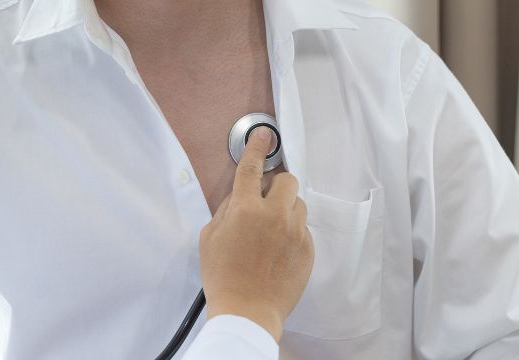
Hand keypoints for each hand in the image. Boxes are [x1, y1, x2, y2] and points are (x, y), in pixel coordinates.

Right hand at [198, 128, 313, 342]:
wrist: (247, 311)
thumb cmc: (222, 276)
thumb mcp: (210, 238)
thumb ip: (226, 209)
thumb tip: (240, 195)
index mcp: (246, 210)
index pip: (252, 168)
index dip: (257, 147)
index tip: (263, 135)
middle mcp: (275, 216)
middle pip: (287, 180)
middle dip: (276, 185)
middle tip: (263, 200)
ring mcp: (295, 233)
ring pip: (298, 204)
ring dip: (285, 209)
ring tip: (269, 232)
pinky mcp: (308, 249)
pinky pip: (303, 229)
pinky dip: (291, 232)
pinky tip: (276, 251)